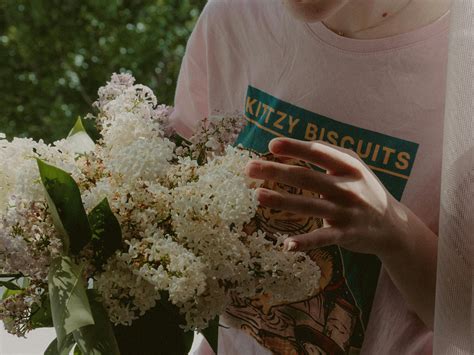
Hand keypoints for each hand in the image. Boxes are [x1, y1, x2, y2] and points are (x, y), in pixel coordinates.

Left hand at [245, 137, 409, 257]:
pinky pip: (322, 238)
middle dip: (276, 171)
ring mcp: (347, 212)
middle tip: (249, 168)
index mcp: (349, 166)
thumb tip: (291, 146)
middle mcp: (348, 187)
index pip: (318, 152)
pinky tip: (286, 244)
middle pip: (306, 177)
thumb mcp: (354, 167)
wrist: (394, 226)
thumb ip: (328, 154)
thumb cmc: (364, 189)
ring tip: (258, 196)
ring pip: (309, 206)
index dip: (295, 147)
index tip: (271, 145)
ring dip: (282, 201)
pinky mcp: (346, 234)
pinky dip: (305, 242)